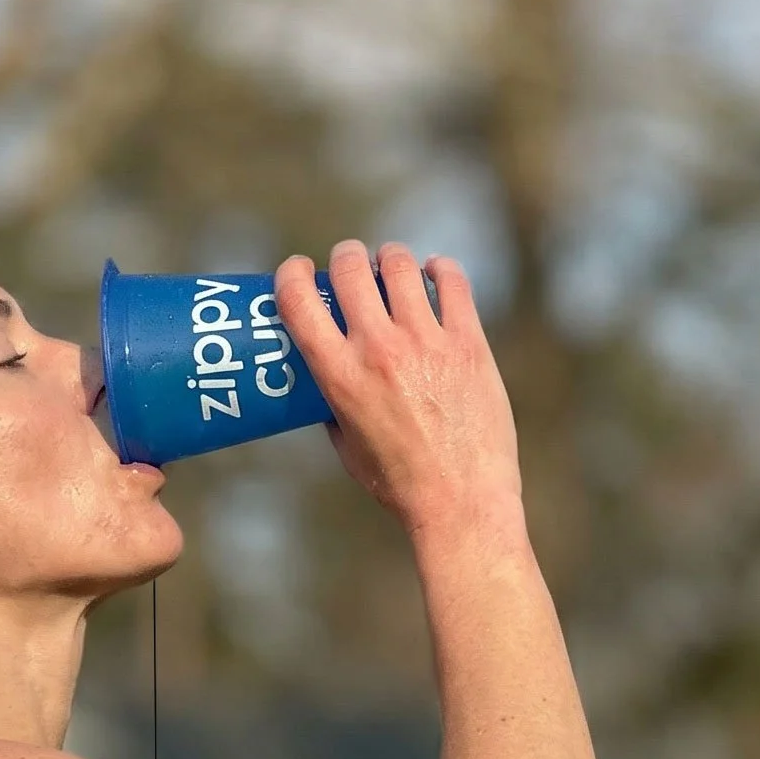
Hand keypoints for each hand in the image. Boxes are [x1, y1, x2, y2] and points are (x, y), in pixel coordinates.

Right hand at [276, 241, 521, 536]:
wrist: (459, 500)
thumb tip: (329, 382)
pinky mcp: (468, 343)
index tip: (297, 271)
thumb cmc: (398, 483)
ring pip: (400, 265)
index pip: (298, 300)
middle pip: (350, 269)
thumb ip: (333, 406)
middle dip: (345, 258)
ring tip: (390, 266)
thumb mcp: (347, 447)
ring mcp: (426, 342)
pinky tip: (434, 273)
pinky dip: (439, 270)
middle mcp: (378, 350)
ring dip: (389, 258)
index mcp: (339, 376)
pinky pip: (452, 282)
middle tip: (349, 264)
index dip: (292, 274)